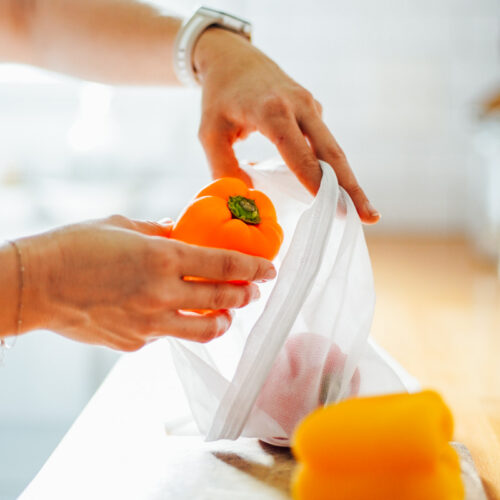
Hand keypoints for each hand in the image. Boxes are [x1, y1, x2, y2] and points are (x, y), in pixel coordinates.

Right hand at [18, 215, 274, 350]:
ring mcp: (151, 323)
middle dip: (245, 296)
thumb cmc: (75, 247)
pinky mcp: (136, 342)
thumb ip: (158, 232)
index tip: (269, 270)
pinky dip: (177, 326)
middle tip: (253, 292)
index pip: (225, 265)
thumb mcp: (122, 226)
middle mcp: (163, 293)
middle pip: (222, 299)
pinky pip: (167, 335)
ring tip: (227, 315)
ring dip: (223, 321)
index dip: (254, 268)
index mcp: (164, 257)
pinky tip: (172, 317)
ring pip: (205, 330)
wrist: (36, 285)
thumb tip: (180, 232)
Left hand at [194, 28, 379, 223]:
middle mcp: (298, 105)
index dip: (319, 185)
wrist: (233, 57)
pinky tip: (337, 190)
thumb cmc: (219, 97)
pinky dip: (333, 167)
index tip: (337, 209)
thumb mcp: (209, 132)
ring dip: (348, 180)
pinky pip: (324, 142)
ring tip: (363, 210)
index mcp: (272, 111)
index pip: (300, 155)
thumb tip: (247, 197)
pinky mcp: (312, 109)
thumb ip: (223, 167)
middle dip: (351, 188)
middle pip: (331, 153)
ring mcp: (309, 105)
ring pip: (333, 148)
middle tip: (370, 217)